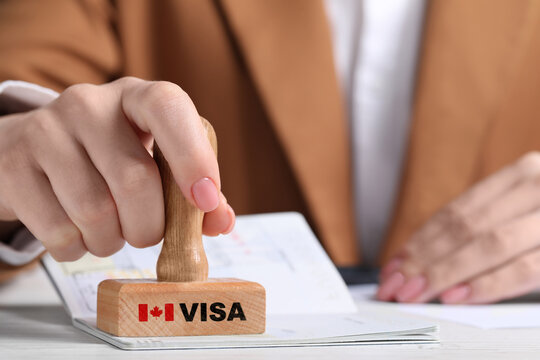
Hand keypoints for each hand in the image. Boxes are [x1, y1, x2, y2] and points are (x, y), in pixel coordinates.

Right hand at [0, 77, 234, 260]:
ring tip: (109, 230)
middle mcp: (89, 104)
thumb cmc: (107, 159)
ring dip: (112, 240)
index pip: (168, 107)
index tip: (205, 200)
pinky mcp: (13, 165)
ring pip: (95, 212)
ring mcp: (45, 131)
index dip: (192, 155)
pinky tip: (77, 232)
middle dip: (149, 226)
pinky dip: (78, 248)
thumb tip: (221, 220)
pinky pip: (59, 232)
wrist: (29, 152)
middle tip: (146, 232)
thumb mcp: (153, 161)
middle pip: (134, 180)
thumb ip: (191, 190)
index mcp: (135, 97)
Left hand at [377, 152, 539, 303]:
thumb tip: (420, 262)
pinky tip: (456, 296)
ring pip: (489, 245)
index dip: (420, 240)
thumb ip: (482, 228)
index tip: (393, 266)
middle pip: (466, 227)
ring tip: (415, 293)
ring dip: (445, 273)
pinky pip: (524, 268)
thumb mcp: (521, 213)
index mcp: (520, 175)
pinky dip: (486, 284)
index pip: (457, 211)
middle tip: (394, 286)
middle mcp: (536, 185)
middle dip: (423, 260)